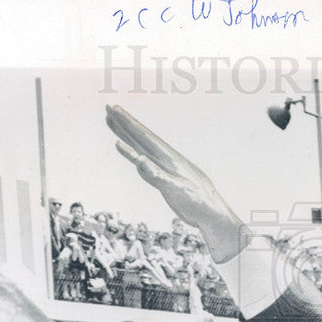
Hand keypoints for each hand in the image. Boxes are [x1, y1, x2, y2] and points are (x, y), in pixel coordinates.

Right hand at [106, 105, 242, 259]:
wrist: (211, 213)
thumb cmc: (199, 202)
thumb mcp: (179, 190)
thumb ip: (158, 176)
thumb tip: (140, 160)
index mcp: (169, 158)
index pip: (145, 137)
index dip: (129, 123)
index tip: (115, 109)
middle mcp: (165, 159)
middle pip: (141, 137)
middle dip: (125, 123)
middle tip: (109, 107)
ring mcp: (163, 168)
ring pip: (140, 147)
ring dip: (126, 135)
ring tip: (112, 122)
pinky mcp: (162, 178)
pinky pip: (143, 162)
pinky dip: (132, 154)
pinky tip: (124, 149)